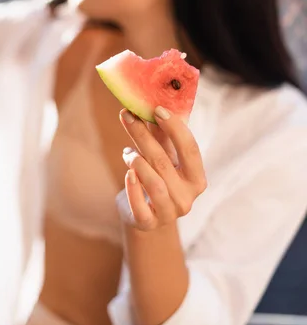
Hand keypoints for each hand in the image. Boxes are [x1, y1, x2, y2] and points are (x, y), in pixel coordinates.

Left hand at [117, 107, 206, 230]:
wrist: (145, 216)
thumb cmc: (157, 179)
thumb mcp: (163, 156)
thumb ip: (162, 135)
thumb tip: (154, 101)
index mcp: (197, 178)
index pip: (190, 148)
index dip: (174, 127)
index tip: (156, 109)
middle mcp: (187, 197)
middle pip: (164, 161)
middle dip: (143, 135)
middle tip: (127, 115)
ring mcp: (170, 213)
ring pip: (153, 182)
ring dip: (137, 161)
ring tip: (127, 152)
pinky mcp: (149, 223)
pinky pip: (140, 206)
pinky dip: (132, 188)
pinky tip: (127, 174)